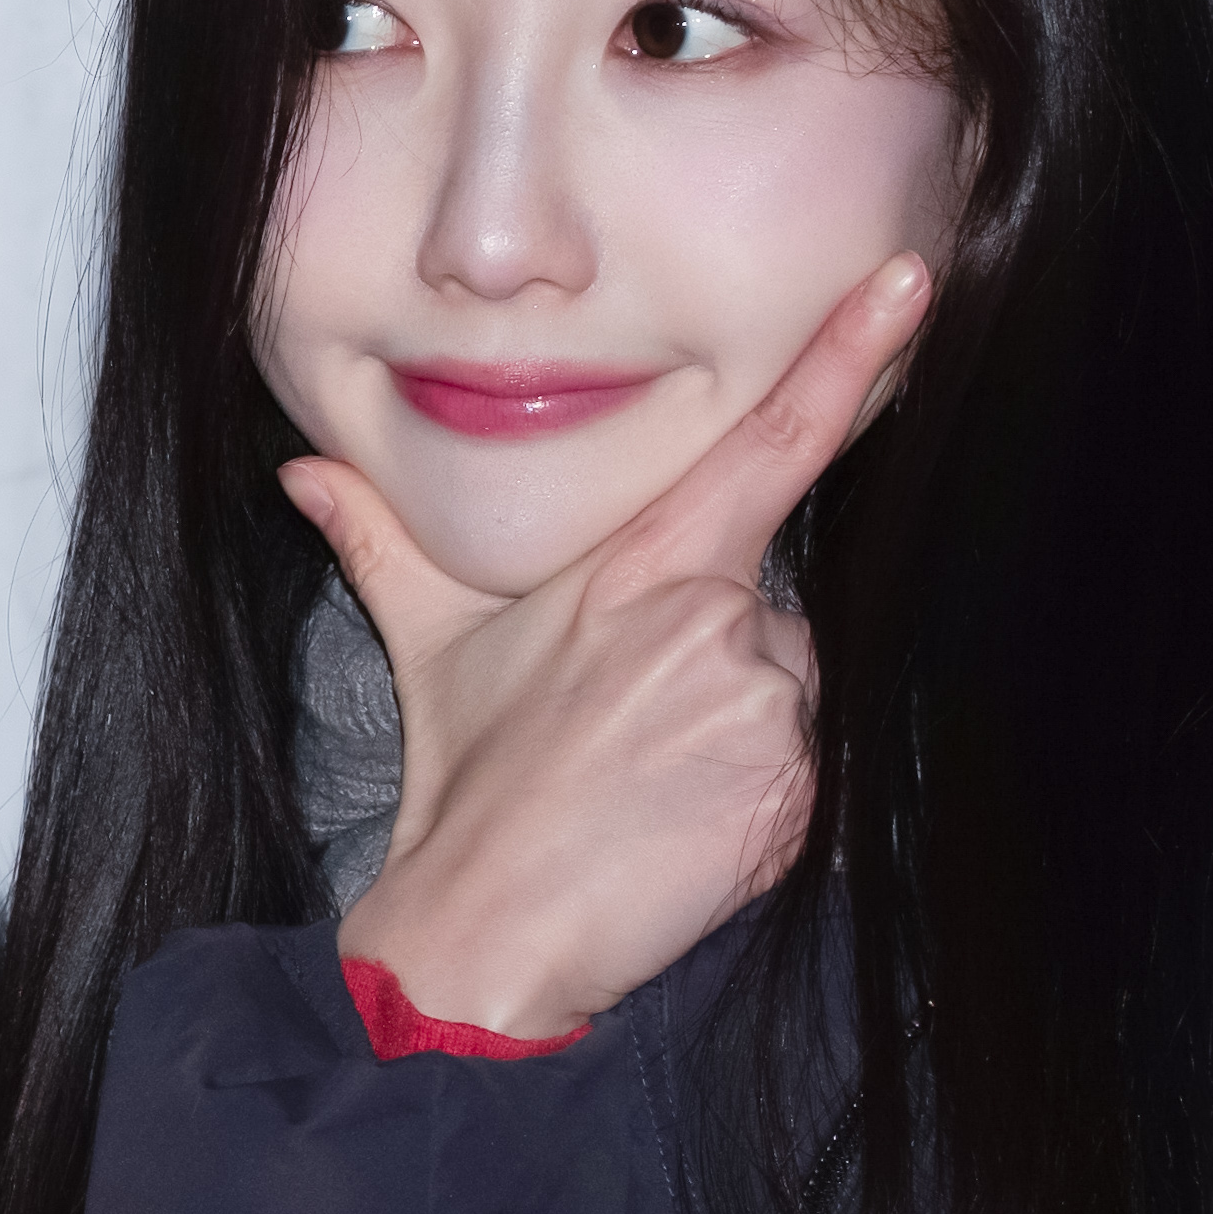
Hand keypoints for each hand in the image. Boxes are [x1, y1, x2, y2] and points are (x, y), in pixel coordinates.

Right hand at [291, 253, 927, 1037]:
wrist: (486, 929)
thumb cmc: (466, 786)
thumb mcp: (427, 643)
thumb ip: (379, 537)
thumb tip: (303, 471)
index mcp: (640, 567)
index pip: (768, 443)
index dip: (846, 356)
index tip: (909, 284)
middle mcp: (712, 620)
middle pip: (766, 612)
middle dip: (716, 663)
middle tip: (627, 736)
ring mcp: (759, 706)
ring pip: (788, 694)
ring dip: (737, 736)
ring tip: (647, 791)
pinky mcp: (790, 789)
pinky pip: (803, 777)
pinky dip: (756, 806)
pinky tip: (682, 835)